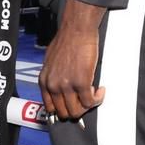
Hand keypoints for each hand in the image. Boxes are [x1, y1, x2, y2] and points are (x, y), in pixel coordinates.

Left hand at [39, 0, 106, 121]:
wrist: (76, 31)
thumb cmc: (65, 42)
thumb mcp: (50, 63)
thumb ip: (52, 77)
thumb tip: (59, 89)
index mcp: (44, 81)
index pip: (50, 108)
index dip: (63, 110)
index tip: (73, 106)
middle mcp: (52, 86)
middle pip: (64, 113)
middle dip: (78, 110)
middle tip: (86, 101)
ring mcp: (66, 86)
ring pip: (77, 111)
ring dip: (88, 106)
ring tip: (94, 94)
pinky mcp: (81, 83)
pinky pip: (90, 102)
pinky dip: (98, 99)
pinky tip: (100, 90)